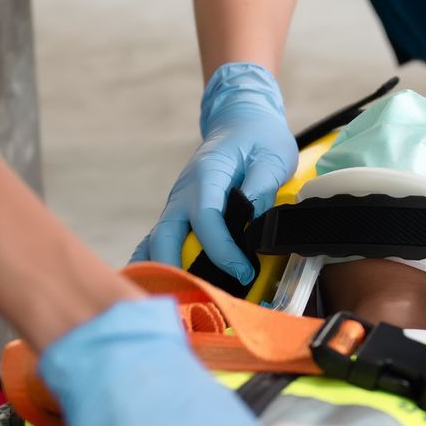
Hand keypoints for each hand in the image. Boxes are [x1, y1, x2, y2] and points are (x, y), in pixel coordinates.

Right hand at [134, 62, 296, 283]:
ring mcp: (178, 204)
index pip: (206, 218)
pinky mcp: (179, 215)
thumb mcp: (272, 155)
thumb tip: (253, 219)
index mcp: (207, 174)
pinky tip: (153, 288)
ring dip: (159, 271)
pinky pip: (160, 242)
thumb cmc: (258, 139)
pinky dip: (154, 264)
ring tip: (167, 303)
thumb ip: (262, 186)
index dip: (222, 250)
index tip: (243, 272)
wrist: (240, 122)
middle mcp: (185, 191)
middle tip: (198, 297)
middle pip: (166, 235)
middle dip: (176, 268)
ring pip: (156, 241)